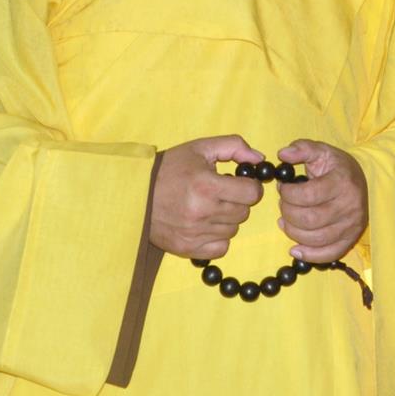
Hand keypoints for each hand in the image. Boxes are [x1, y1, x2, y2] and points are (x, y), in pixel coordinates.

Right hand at [149, 135, 264, 258]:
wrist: (134, 193)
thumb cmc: (169, 168)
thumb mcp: (200, 148)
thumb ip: (234, 146)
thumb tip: (260, 160)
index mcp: (206, 185)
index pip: (252, 193)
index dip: (250, 186)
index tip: (240, 183)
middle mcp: (202, 212)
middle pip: (244, 212)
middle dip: (237, 201)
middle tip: (220, 193)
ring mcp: (194, 233)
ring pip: (233, 229)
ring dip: (227, 218)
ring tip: (208, 207)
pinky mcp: (187, 248)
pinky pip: (221, 248)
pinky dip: (218, 238)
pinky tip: (205, 224)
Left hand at [277, 139, 368, 262]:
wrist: (360, 181)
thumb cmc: (336, 167)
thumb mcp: (321, 151)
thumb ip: (302, 148)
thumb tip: (282, 154)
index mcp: (342, 182)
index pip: (308, 195)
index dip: (287, 194)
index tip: (283, 188)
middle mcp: (350, 205)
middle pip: (309, 220)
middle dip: (287, 213)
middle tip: (283, 205)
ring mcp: (352, 225)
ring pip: (315, 239)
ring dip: (293, 232)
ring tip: (286, 220)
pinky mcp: (351, 239)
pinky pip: (328, 254)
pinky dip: (309, 255)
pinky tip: (295, 249)